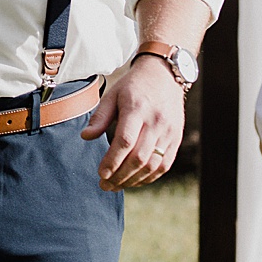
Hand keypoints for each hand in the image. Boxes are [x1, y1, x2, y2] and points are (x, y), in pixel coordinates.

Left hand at [97, 52, 184, 191]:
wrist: (165, 75)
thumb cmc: (134, 86)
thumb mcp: (112, 94)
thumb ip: (100, 117)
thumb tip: (85, 137)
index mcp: (137, 108)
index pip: (125, 141)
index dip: (112, 161)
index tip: (101, 173)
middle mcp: (156, 121)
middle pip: (139, 157)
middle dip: (120, 176)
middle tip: (105, 185)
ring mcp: (169, 131)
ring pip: (152, 165)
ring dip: (133, 180)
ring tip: (117, 185)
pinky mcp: (176, 137)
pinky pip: (165, 165)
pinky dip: (149, 177)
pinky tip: (135, 181)